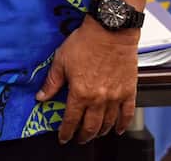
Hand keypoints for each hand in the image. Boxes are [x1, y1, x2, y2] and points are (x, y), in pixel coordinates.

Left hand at [36, 17, 139, 143]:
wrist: (111, 30)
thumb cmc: (85, 42)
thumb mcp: (61, 60)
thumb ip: (52, 82)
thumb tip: (40, 97)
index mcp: (80, 93)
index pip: (71, 120)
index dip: (66, 132)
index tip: (63, 138)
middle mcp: (99, 99)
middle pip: (91, 126)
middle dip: (83, 136)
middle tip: (79, 139)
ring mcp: (115, 97)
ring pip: (108, 123)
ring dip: (100, 132)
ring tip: (95, 134)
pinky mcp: (129, 91)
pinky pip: (128, 114)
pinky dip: (123, 125)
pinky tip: (118, 129)